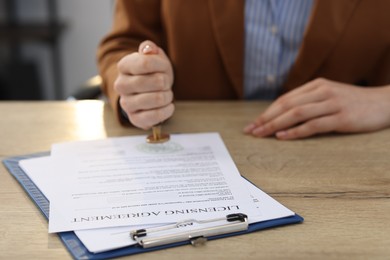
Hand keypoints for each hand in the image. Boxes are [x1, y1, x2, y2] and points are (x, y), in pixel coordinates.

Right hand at [114, 40, 173, 129]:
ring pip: (158, 99)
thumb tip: (147, 49)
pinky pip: (156, 116)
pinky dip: (167, 110)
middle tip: (165, 83)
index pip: (146, 63)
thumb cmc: (153, 72)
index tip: (163, 68)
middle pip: (156, 82)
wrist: (149, 92)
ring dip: (168, 96)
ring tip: (165, 94)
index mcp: (124, 66)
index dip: (162, 65)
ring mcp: (126, 103)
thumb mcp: (153, 56)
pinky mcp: (135, 119)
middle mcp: (121, 85)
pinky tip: (167, 106)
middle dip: (166, 81)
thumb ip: (150, 48)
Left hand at [244, 78, 389, 139]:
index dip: (267, 112)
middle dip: (266, 119)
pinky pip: (313, 125)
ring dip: (275, 125)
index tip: (254, 123)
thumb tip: (284, 116)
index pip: (285, 99)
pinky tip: (282, 137)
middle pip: (287, 105)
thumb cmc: (354, 102)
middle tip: (251, 131)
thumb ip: (310, 102)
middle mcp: (322, 92)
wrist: (385, 103)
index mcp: (317, 85)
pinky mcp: (342, 118)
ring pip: (296, 114)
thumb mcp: (330, 96)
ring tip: (261, 134)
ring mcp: (332, 104)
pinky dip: (296, 131)